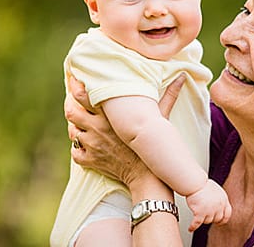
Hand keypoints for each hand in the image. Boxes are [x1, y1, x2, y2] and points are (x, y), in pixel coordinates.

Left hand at [65, 73, 185, 186]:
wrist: (148, 177)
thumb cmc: (155, 144)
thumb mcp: (162, 117)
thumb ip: (169, 95)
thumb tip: (183, 76)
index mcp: (111, 115)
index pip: (83, 96)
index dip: (75, 87)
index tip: (76, 81)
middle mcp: (98, 128)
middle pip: (71, 112)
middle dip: (70, 105)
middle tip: (74, 102)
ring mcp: (92, 145)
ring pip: (72, 131)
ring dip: (75, 127)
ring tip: (83, 123)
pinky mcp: (90, 161)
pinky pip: (75, 151)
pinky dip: (78, 147)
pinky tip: (87, 144)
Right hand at [186, 179, 231, 231]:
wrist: (195, 182)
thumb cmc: (203, 184)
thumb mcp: (216, 191)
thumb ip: (219, 199)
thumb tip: (218, 207)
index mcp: (223, 200)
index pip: (227, 214)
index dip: (223, 219)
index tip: (220, 222)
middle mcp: (219, 206)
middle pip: (217, 219)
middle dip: (211, 218)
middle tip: (205, 216)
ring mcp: (210, 210)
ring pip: (207, 221)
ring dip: (202, 219)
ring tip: (197, 215)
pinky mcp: (200, 212)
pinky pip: (196, 223)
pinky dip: (193, 227)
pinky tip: (190, 228)